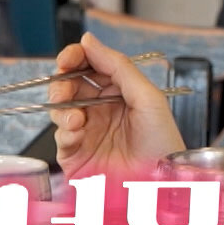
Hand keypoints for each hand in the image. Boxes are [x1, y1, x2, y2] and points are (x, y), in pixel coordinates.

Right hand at [48, 33, 185, 179]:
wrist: (161, 184)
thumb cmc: (163, 144)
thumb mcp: (148, 97)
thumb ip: (118, 66)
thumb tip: (89, 40)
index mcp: (118, 92)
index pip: (90, 66)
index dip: (76, 58)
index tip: (69, 57)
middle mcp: (101, 110)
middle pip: (69, 85)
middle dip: (62, 82)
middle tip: (64, 87)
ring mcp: (87, 132)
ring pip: (60, 109)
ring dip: (61, 107)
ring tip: (75, 117)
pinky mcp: (76, 155)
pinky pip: (59, 137)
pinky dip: (64, 131)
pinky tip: (77, 132)